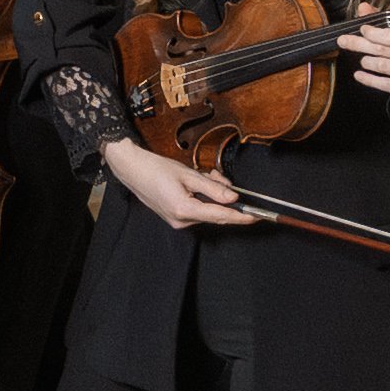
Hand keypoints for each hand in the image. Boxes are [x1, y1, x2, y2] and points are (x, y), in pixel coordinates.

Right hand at [108, 139, 253, 232]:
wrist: (131, 169)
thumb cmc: (155, 169)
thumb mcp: (188, 174)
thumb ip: (213, 188)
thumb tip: (233, 198)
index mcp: (184, 210)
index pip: (221, 216)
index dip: (242, 217)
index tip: (258, 217)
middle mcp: (181, 220)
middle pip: (215, 214)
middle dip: (224, 197)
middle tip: (218, 176)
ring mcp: (177, 221)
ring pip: (207, 210)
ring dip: (212, 194)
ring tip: (204, 175)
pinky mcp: (175, 218)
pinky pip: (198, 210)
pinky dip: (202, 198)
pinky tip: (196, 184)